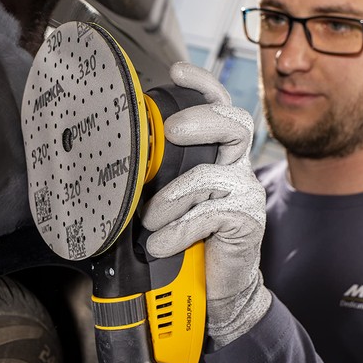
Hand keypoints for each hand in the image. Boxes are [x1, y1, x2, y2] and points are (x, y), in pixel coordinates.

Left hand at [141, 62, 270, 348]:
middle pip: (235, 125)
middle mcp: (237, 169)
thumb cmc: (185, 240)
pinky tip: (160, 244)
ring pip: (210, 176)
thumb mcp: (167, 202)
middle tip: (172, 131)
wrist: (215, 290)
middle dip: (201, 120)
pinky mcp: (248, 222)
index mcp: (217, 157)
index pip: (220, 109)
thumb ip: (155, 178)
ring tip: (150, 221)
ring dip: (172, 198)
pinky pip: (208, 215)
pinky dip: (177, 231)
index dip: (202, 87)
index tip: (176, 71)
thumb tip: (114, 158)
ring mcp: (246, 195)